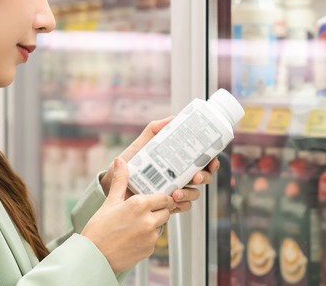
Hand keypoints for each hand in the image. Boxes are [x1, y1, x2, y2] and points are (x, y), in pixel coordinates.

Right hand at [82, 158, 174, 273]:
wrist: (93, 256)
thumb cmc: (99, 229)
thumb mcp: (110, 201)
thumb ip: (120, 181)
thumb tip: (120, 161)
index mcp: (139, 204)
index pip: (164, 198)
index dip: (161, 198)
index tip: (156, 199)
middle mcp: (148, 220)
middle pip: (166, 211)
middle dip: (158, 211)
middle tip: (144, 211)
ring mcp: (150, 236)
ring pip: (160, 226)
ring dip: (153, 224)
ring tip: (134, 225)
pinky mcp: (149, 249)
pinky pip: (154, 239)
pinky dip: (147, 238)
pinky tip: (132, 237)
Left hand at [99, 117, 220, 213]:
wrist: (113, 183)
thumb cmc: (129, 163)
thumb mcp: (141, 144)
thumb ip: (154, 130)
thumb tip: (172, 118)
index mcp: (177, 161)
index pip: (201, 161)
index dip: (211, 161)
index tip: (211, 161)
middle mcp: (180, 176)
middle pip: (203, 177)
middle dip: (203, 177)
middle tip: (195, 177)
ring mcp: (176, 191)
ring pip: (194, 194)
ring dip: (189, 194)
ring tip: (176, 193)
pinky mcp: (168, 205)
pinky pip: (182, 207)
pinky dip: (180, 206)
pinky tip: (172, 203)